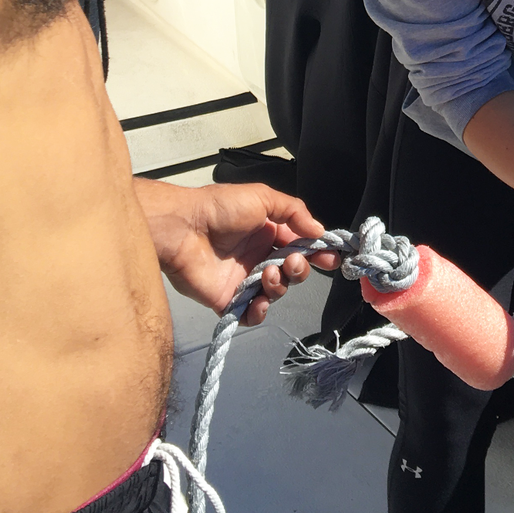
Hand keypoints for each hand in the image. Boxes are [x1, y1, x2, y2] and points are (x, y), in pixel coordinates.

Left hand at [133, 180, 340, 325]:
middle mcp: (259, 256)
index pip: (300, 247)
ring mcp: (244, 280)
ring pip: (276, 293)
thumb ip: (295, 212)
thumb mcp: (263, 198)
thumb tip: (319, 231)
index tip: (330, 258)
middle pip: (292, 272)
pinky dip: (259, 311)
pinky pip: (251, 314)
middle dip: (299, 269)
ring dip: (279, 286)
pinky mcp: (229, 300)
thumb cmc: (220, 208)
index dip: (317, 253)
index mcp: (268, 233)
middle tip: (291, 262)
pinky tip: (258, 300)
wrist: (183, 229)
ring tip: (267, 274)